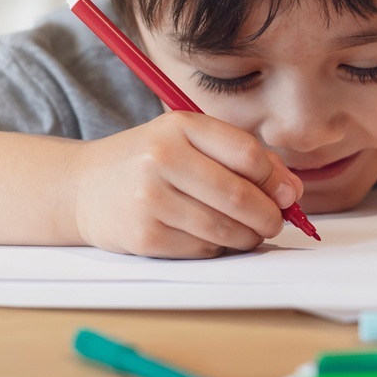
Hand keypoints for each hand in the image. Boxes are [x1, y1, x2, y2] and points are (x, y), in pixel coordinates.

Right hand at [67, 112, 302, 258]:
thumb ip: (244, 158)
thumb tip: (291, 192)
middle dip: (269, 216)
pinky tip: (211, 237)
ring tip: (248, 232)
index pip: (249, 155)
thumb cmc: (150, 162)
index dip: (276, 180)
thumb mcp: (191, 142)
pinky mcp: (144, 236)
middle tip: (274, 222)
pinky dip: (218, 249)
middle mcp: (162, 158)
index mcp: (180, 126)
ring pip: (225, 230)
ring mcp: (150, 199)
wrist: (85, 187)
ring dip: (248, 237)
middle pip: (240, 197)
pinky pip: (202, 250)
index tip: (285, 194)